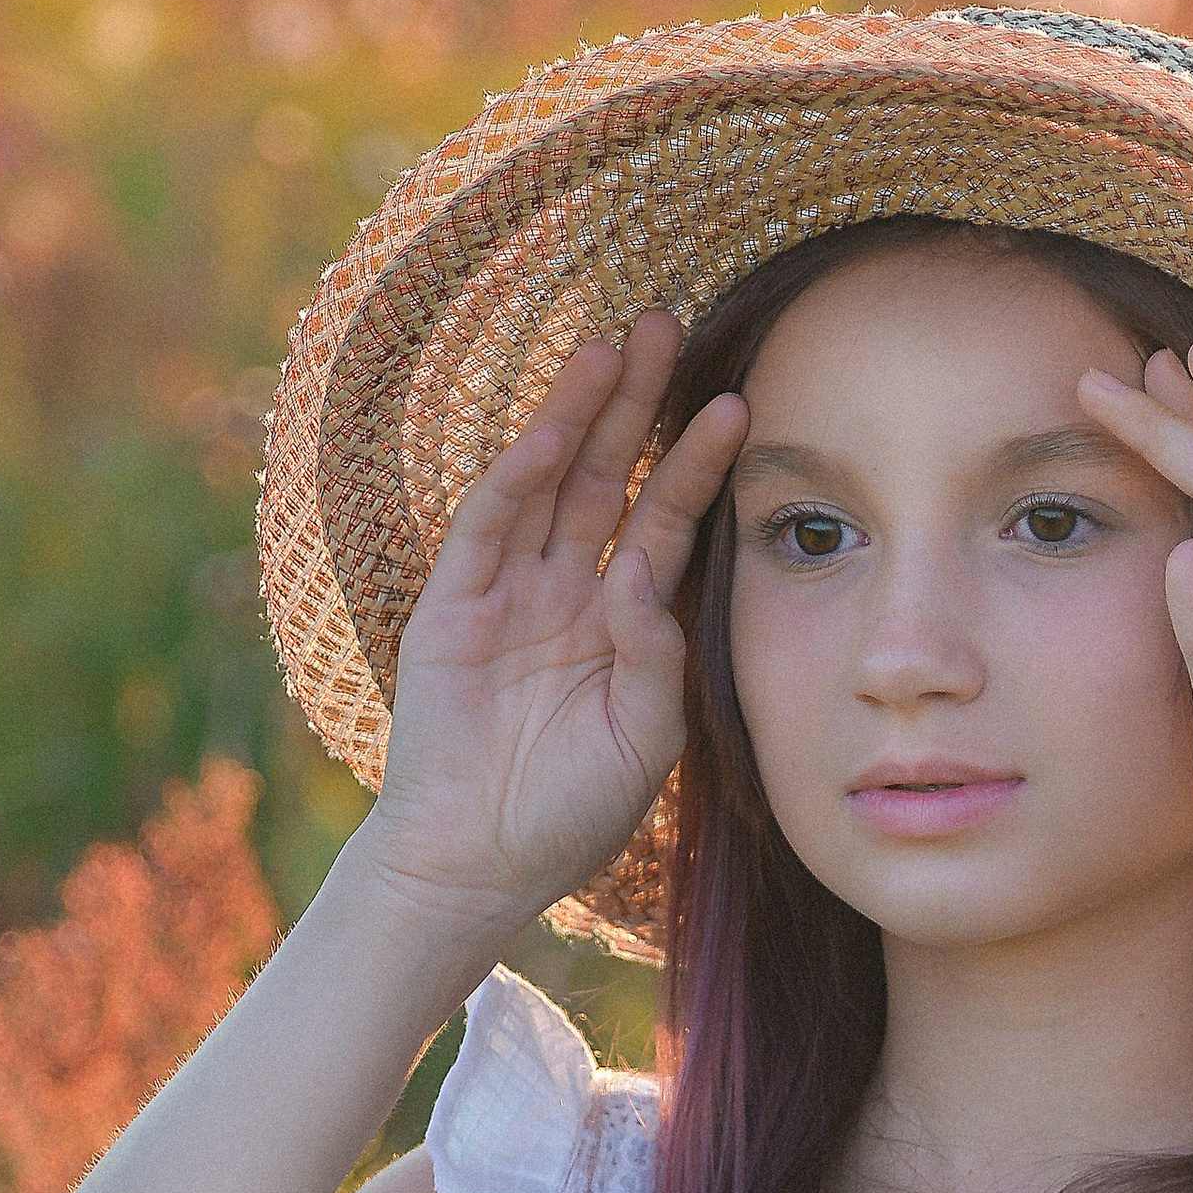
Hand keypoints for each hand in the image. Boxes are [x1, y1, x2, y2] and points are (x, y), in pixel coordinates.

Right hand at [357, 310, 745, 957]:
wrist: (479, 868)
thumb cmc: (569, 815)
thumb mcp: (645, 737)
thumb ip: (656, 656)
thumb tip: (651, 583)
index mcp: (618, 622)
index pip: (664, 522)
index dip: (696, 464)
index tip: (742, 405)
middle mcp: (564, 592)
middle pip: (606, 477)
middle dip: (637, 403)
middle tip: (669, 324)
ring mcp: (505, 594)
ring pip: (547, 483)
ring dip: (577, 416)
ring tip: (612, 346)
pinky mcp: (451, 610)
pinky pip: (486, 531)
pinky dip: (515, 479)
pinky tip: (548, 432)